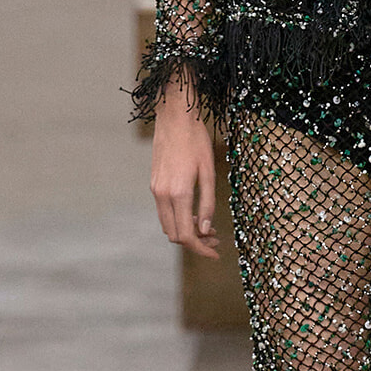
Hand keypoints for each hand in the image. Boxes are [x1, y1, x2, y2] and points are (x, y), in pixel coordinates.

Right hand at [150, 78, 220, 257]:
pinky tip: (194, 213)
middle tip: (216, 239)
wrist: (174, 117)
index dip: (201, 249)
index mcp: (178, 193)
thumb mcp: (209, 171)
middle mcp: (162, 195)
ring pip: (168, 225)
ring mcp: (155, 190)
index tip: (216, 253)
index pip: (186, 235)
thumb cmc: (196, 140)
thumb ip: (208, 202)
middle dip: (195, 242)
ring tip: (208, 227)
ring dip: (186, 231)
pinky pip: (164, 212)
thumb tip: (207, 229)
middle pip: (175, 235)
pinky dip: (178, 219)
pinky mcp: (154, 184)